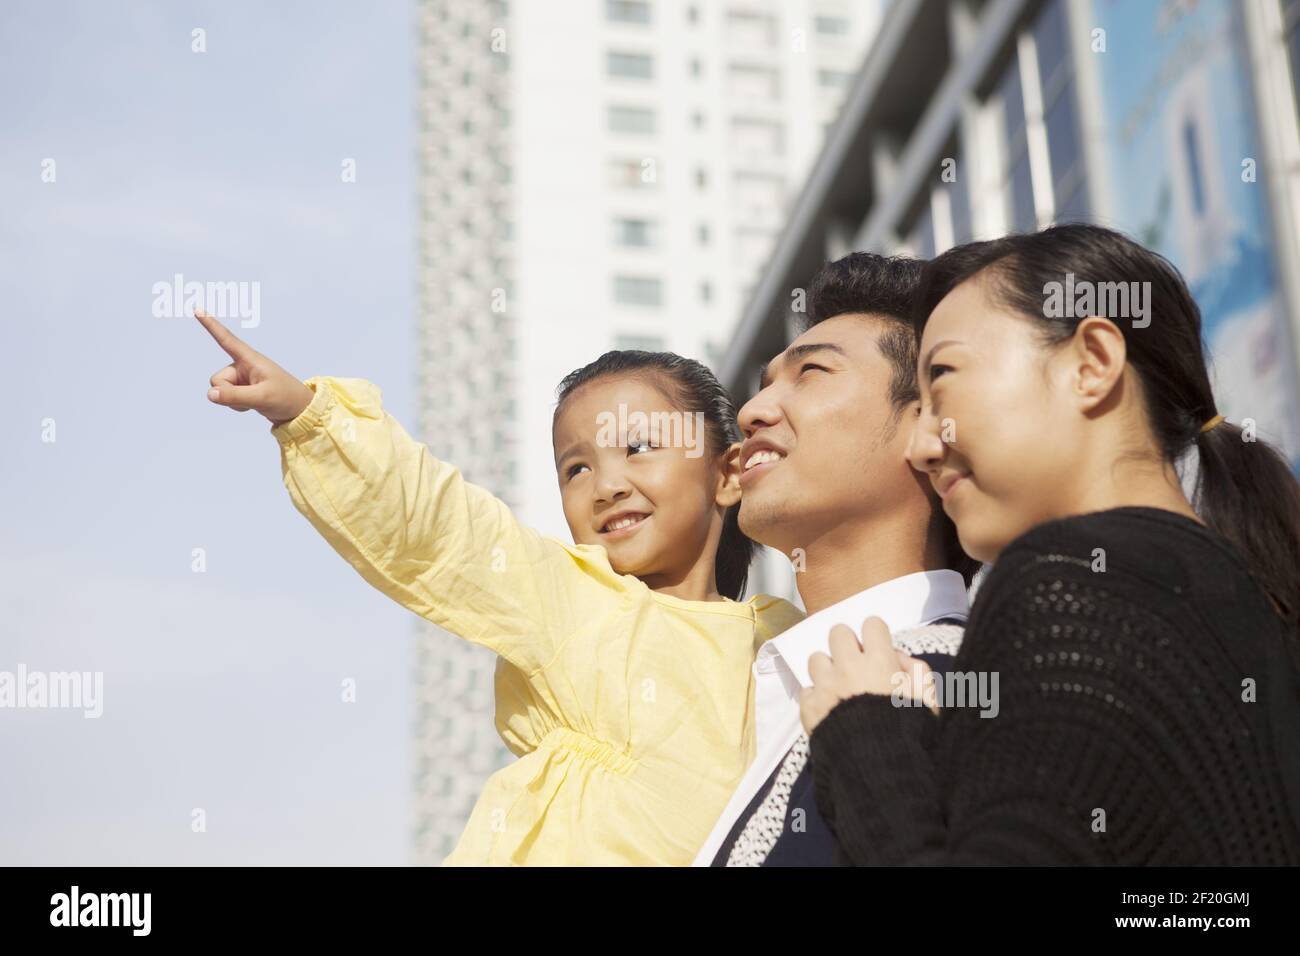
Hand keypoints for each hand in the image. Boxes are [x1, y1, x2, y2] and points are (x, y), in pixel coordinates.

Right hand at [195, 308, 314, 424]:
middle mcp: (242, 366)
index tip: (197, 309)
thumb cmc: (286, 398)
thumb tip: (210, 394)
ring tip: (256, 400)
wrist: (299, 411)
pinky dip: (236, 405)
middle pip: (217, 380)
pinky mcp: (241, 389)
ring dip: (232, 401)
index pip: (226, 339)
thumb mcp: (261, 397)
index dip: (211, 325)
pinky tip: (252, 405)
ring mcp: (241, 378)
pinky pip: (226, 398)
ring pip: (219, 390)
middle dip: (227, 393)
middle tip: (252, 397)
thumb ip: (234, 396)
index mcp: (251, 359)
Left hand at [799, 616, 937, 734]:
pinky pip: (807, 691)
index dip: (877, 636)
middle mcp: (848, 668)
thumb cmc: (909, 735)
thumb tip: (899, 659)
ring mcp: (825, 687)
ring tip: (840, 688)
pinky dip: (817, 699)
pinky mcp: (809, 708)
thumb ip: (918, 672)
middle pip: (838, 633)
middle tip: (857, 666)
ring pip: (816, 659)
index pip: (872, 624)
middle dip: (848, 645)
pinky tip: (830, 712)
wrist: (879, 771)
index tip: (879, 652)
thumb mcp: (928, 702)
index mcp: (879, 663)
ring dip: (828, 670)